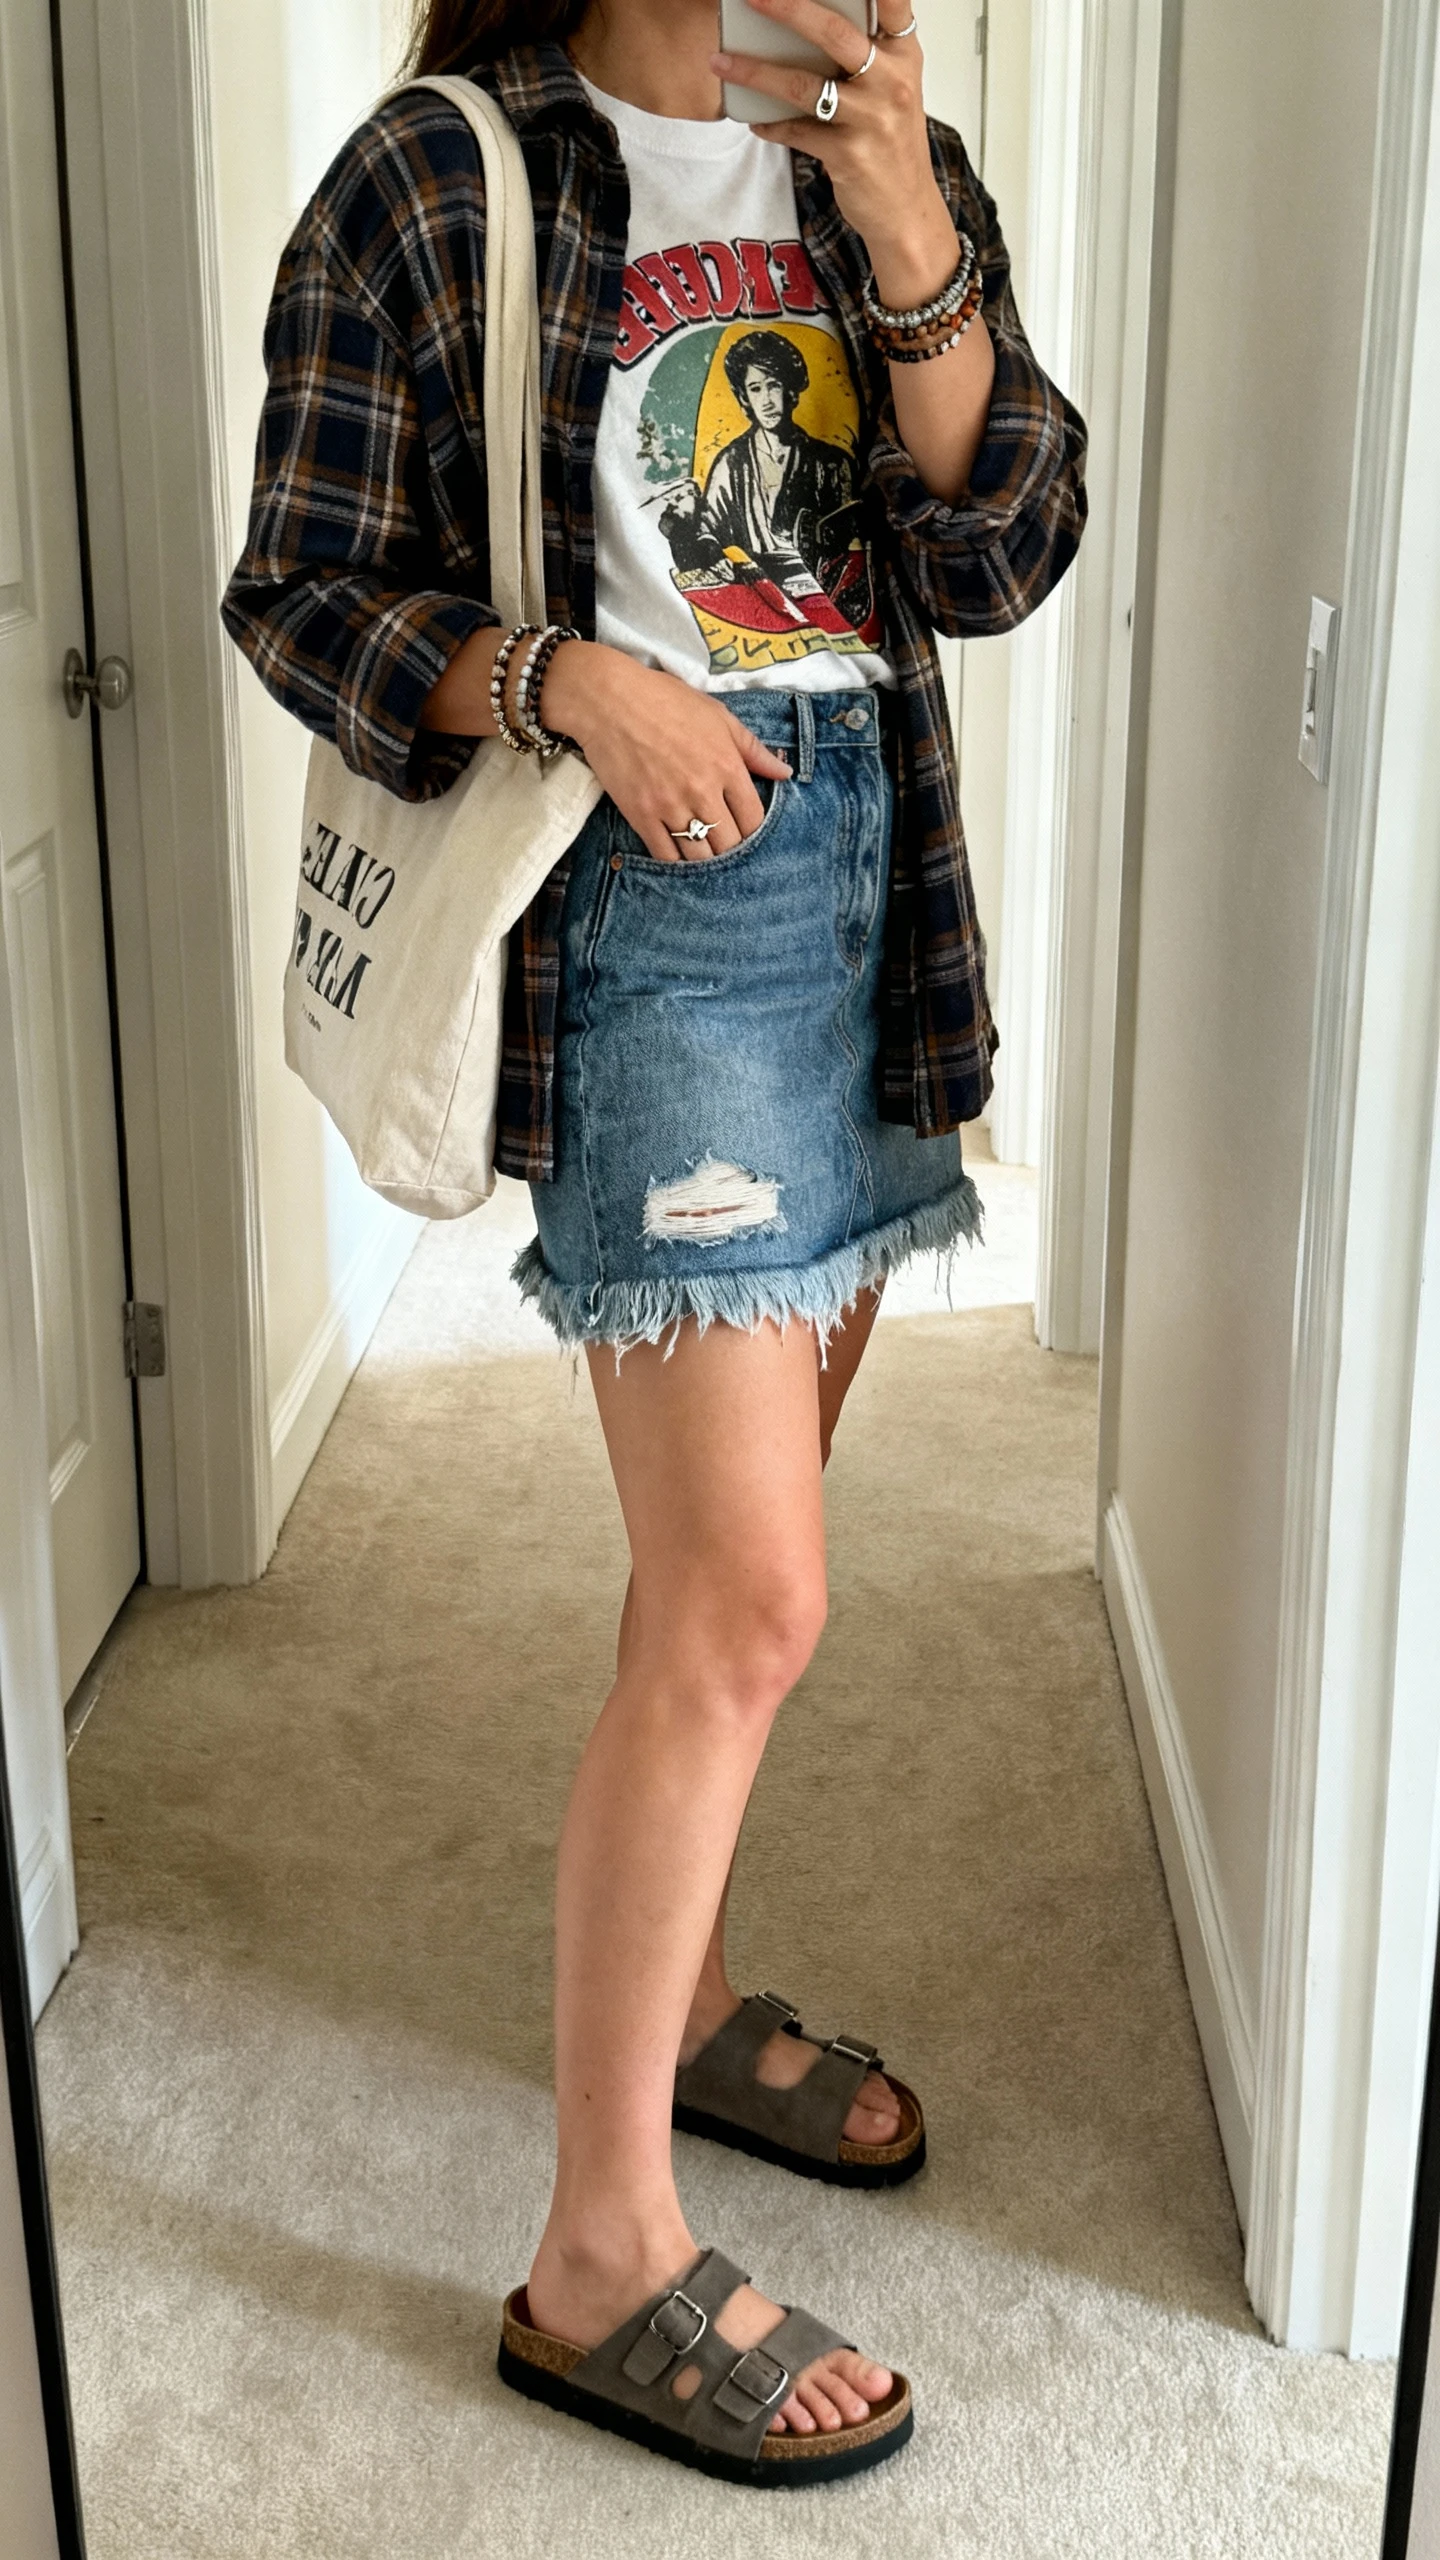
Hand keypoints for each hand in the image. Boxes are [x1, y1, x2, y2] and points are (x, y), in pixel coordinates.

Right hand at [542, 643, 792, 862]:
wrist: (609, 700)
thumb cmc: (665, 701)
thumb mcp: (718, 715)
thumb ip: (753, 749)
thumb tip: (785, 773)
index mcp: (727, 766)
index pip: (754, 819)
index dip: (753, 830)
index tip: (745, 828)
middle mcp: (703, 791)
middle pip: (730, 843)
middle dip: (731, 847)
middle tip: (724, 843)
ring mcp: (671, 806)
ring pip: (700, 856)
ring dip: (706, 859)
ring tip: (704, 851)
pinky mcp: (642, 815)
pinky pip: (665, 855)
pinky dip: (675, 861)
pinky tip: (678, 854)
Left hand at [712, 0, 958, 308]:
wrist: (907, 211)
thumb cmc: (892, 143)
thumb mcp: (894, 88)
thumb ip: (866, 53)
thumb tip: (806, 21)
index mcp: (904, 55)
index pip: (893, 2)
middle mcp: (892, 82)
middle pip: (834, 32)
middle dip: (787, 8)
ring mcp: (870, 119)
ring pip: (803, 85)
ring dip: (755, 72)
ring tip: (721, 61)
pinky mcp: (848, 155)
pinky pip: (795, 131)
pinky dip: (770, 125)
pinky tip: (754, 121)